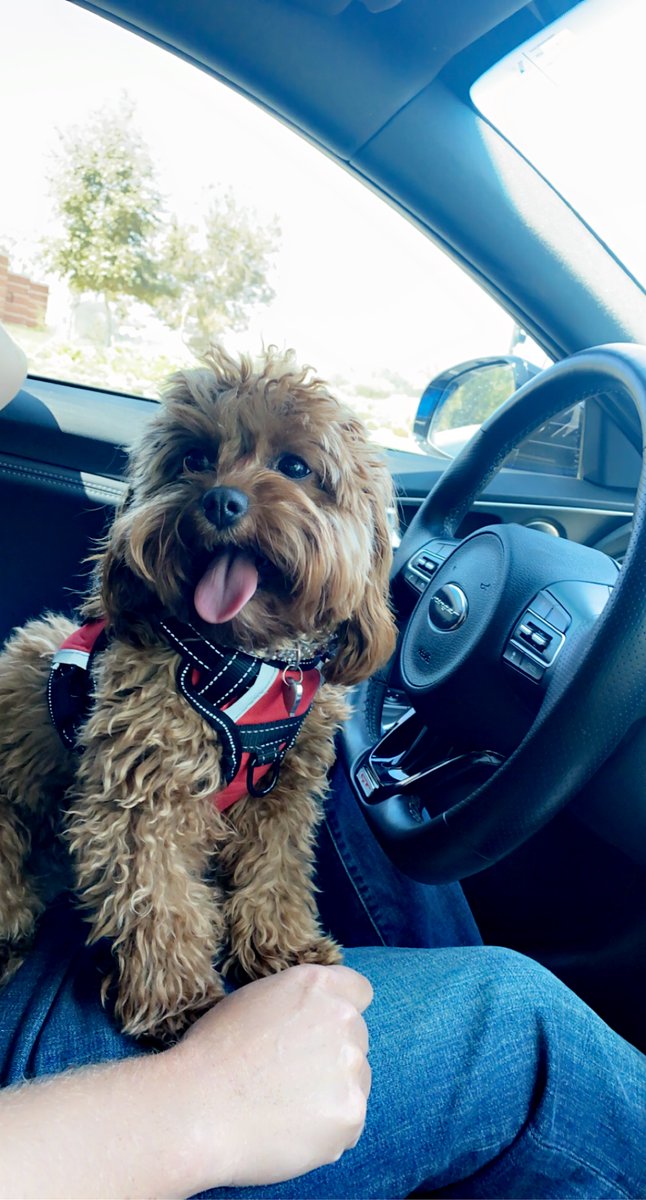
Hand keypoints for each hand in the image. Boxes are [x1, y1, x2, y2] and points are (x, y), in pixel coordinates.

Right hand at [173, 963, 372, 1188]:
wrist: (196, 1109)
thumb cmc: (213, 1054)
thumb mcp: (255, 1000)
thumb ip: (297, 1004)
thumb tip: (311, 1022)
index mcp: (317, 986)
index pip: (358, 991)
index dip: (338, 1012)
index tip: (321, 1032)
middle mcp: (342, 1020)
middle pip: (356, 1039)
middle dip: (333, 1056)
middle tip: (291, 1077)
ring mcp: (350, 1067)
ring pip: (356, 1082)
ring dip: (332, 1094)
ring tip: (284, 1108)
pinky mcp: (350, 1114)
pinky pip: (348, 1124)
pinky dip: (326, 1131)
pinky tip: (289, 1130)